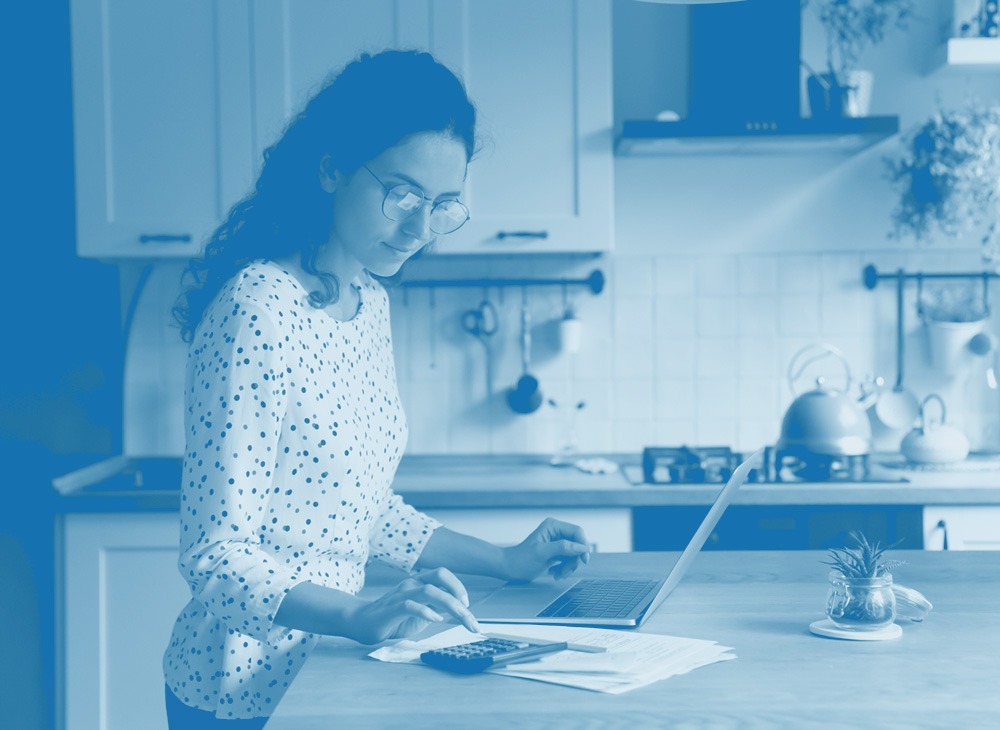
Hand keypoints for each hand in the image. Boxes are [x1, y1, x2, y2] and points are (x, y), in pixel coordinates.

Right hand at [348, 568, 480, 643]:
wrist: (360, 622)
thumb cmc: (392, 618)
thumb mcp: (419, 611)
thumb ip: (435, 607)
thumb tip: (458, 611)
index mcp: (418, 583)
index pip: (443, 574)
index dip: (458, 586)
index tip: (467, 606)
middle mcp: (411, 584)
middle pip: (440, 576)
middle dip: (459, 593)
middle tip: (470, 615)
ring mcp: (401, 595)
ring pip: (430, 590)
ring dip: (451, 604)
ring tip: (462, 618)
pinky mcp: (392, 609)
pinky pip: (411, 605)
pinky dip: (426, 611)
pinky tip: (436, 619)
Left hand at [502, 518, 590, 581]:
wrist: (509, 568)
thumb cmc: (521, 560)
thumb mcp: (542, 553)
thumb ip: (562, 547)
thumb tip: (582, 547)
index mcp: (553, 526)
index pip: (577, 532)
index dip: (583, 546)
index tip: (583, 561)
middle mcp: (556, 531)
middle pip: (577, 544)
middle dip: (574, 560)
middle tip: (565, 572)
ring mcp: (556, 542)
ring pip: (574, 554)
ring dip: (568, 566)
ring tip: (558, 575)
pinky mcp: (555, 552)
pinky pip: (568, 559)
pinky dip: (564, 568)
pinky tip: (554, 573)